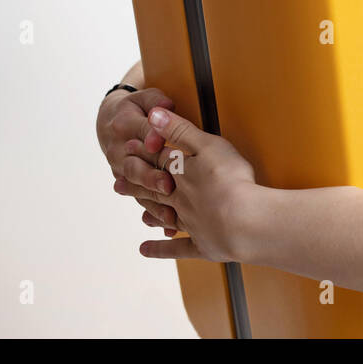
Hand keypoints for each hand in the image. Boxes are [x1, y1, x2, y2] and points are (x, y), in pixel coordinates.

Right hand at [97, 83, 181, 234]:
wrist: (110, 122)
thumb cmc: (136, 108)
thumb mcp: (145, 97)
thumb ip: (156, 101)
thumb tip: (165, 105)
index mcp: (124, 126)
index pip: (140, 133)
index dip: (151, 138)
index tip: (160, 144)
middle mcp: (120, 152)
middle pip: (135, 167)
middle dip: (151, 177)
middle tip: (168, 185)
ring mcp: (124, 172)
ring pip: (138, 190)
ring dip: (153, 203)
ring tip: (169, 216)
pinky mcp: (132, 186)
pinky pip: (143, 202)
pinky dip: (155, 216)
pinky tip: (169, 228)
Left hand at [135, 106, 258, 262]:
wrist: (244, 223)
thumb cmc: (230, 181)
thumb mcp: (207, 146)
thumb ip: (180, 130)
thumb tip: (152, 114)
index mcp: (181, 173)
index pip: (159, 159)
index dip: (144, 152)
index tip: (128, 148)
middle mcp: (180, 199)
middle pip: (155, 188)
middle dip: (138, 184)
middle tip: (118, 184)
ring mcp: (190, 223)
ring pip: (164, 215)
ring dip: (150, 213)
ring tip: (138, 214)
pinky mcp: (203, 245)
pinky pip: (178, 248)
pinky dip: (161, 249)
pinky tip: (145, 249)